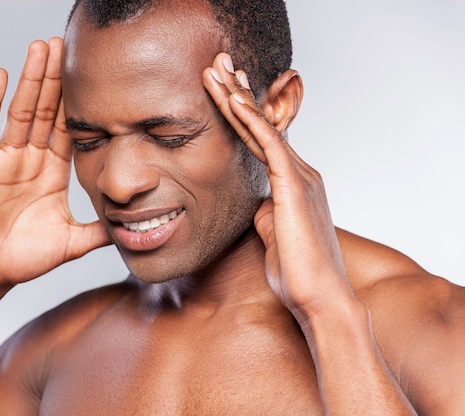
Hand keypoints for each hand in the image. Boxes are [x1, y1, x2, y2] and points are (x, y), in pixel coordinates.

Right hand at [0, 38, 109, 296]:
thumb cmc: (26, 259)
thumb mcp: (73, 242)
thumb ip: (101, 231)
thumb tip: (134, 229)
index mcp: (53, 172)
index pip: (70, 128)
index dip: (79, 102)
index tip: (91, 76)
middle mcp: (31, 159)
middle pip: (47, 111)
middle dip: (56, 79)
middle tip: (64, 45)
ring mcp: (5, 159)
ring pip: (22, 111)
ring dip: (31, 80)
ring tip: (40, 49)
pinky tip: (2, 76)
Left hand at [203, 53, 354, 319]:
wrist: (319, 298)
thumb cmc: (297, 273)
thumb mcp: (273, 235)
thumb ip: (266, 213)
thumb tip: (257, 205)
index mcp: (295, 184)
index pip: (264, 141)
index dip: (243, 115)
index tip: (223, 93)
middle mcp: (302, 173)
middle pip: (263, 125)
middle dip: (238, 94)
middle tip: (217, 67)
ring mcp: (301, 177)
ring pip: (263, 128)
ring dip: (237, 98)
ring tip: (216, 71)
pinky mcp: (295, 186)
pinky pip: (269, 145)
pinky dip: (250, 121)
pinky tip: (232, 100)